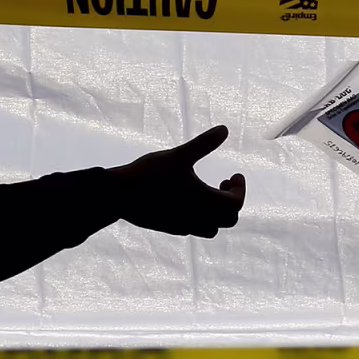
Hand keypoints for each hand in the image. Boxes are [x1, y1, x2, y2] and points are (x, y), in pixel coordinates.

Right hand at [107, 125, 245, 237]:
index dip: (240, 189)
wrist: (118, 196)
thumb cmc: (150, 174)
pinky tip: (186, 200)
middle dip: (230, 201)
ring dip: (216, 213)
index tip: (234, 174)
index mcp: (205, 203)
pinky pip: (193, 228)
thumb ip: (203, 144)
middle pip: (229, 220)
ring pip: (211, 229)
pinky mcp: (169, 228)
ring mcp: (183, 226)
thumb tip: (225, 129)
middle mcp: (197, 219)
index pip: (235, 203)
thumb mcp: (179, 155)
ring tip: (206, 193)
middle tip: (222, 182)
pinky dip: (199, 216)